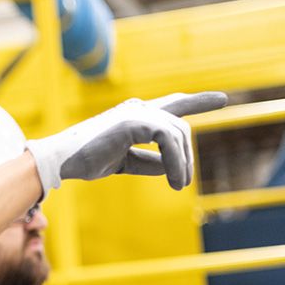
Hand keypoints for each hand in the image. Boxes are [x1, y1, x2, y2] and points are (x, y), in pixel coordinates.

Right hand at [25, 92, 227, 193]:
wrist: (61, 160)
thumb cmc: (85, 160)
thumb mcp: (124, 162)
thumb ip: (148, 161)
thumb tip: (173, 168)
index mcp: (133, 116)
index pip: (172, 104)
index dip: (197, 101)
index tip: (223, 99)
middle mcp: (136, 109)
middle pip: (179, 127)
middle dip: (187, 156)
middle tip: (182, 183)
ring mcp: (135, 112)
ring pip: (178, 133)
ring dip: (183, 163)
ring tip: (178, 185)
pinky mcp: (133, 121)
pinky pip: (169, 139)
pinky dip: (175, 161)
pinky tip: (173, 179)